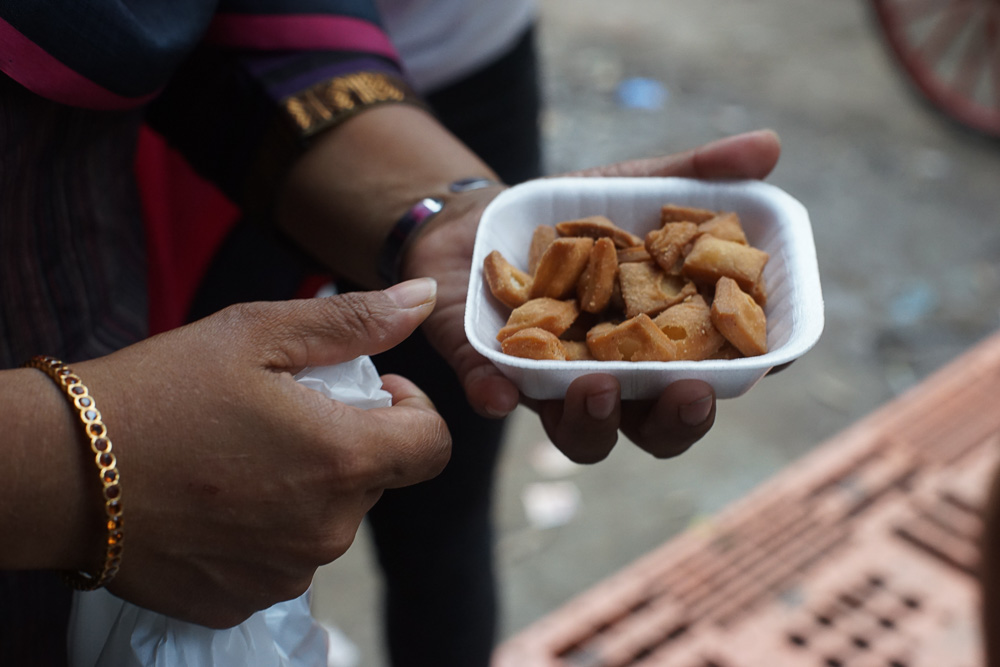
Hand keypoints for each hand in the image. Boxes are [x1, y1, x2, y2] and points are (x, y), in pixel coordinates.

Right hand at [76, 279, 449, 627]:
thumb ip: (354, 321)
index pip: (432, 445)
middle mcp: (327, 528)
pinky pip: (284, 558)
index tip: (370, 393)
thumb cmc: (161, 391)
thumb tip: (424, 299)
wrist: (62, 471)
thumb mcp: (259, 333)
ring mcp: (286, 572)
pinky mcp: (244, 598)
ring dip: (307, 487)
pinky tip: (220, 501)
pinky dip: (267, 528)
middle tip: (285, 414)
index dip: (411, 411)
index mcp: (343, 459)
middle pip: (375, 479)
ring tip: (243, 455)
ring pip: (329, 519)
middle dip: (347, 442)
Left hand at [404, 129, 780, 461]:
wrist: (482, 219)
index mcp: (659, 343)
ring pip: (583, 433)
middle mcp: (615, 377)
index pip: (712, 376)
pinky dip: (497, 396)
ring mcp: (554, 383)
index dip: (739, 379)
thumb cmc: (574, 221)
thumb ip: (694, 175)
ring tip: (596, 386)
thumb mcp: (633, 189)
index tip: (766, 362)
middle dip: (676, 420)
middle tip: (688, 392)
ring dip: (594, 421)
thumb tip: (768, 145)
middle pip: (657, 426)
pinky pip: (494, 397)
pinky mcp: (492, 373)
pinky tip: (498, 390)